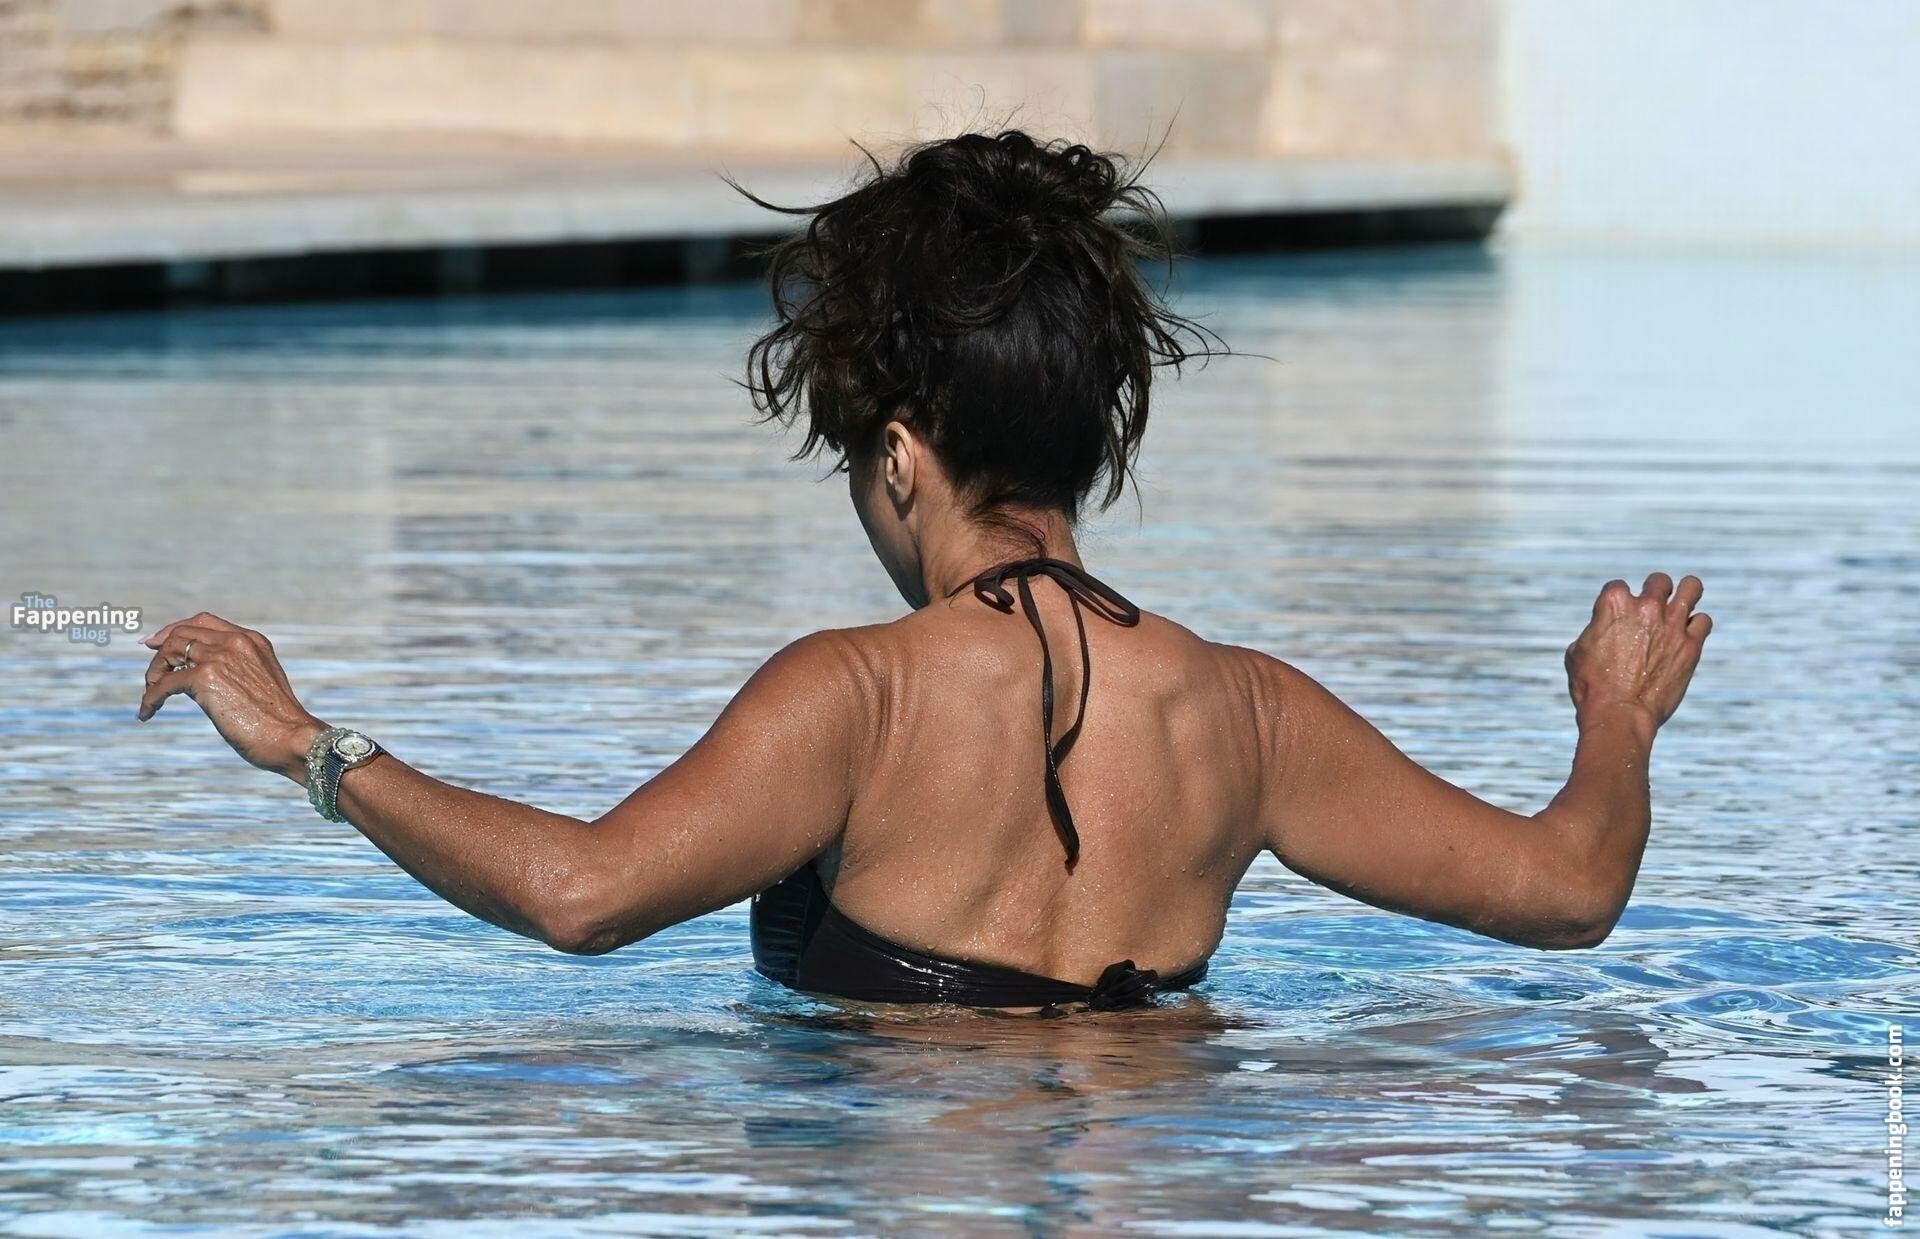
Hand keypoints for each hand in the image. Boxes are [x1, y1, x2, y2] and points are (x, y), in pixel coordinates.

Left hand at [137, 612, 326, 781]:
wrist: (291, 737)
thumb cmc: (279, 722)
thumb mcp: (259, 683)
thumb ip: (235, 671)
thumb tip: (197, 679)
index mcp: (252, 640)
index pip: (203, 621)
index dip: (174, 629)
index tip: (154, 642)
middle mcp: (235, 641)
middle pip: (181, 633)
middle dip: (159, 652)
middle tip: (151, 676)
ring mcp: (221, 656)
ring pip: (169, 651)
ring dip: (153, 673)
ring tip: (152, 695)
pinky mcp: (206, 677)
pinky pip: (163, 683)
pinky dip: (150, 697)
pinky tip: (147, 712)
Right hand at [1564, 573, 1711, 731]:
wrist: (1619, 713)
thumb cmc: (1591, 687)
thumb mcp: (1577, 652)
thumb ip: (1594, 631)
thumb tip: (1602, 631)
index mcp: (1614, 603)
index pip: (1618, 586)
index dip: (1616, 602)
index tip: (1617, 617)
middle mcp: (1646, 607)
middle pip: (1659, 581)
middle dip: (1655, 591)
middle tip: (1653, 608)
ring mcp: (1672, 624)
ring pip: (1692, 587)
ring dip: (1687, 593)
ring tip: (1684, 602)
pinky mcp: (1691, 645)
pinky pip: (1703, 621)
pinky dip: (1696, 626)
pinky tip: (1687, 634)